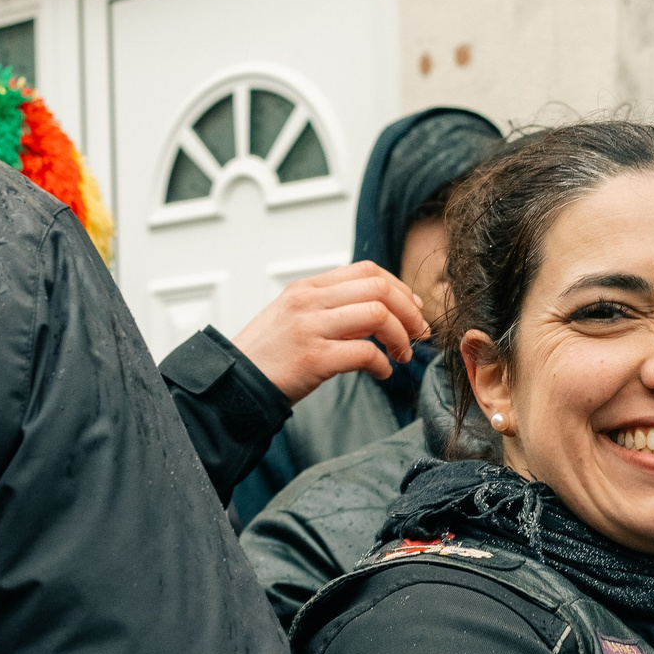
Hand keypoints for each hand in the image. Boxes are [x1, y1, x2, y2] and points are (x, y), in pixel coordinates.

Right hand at [231, 261, 430, 404]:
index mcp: (306, 287)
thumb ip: (330, 307)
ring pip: (377, 315)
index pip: (366, 270)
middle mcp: (309, 301)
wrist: (235, 383)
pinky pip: (365, 353)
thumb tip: (378, 311)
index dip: (399, 287)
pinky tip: (382, 373)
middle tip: (418, 333)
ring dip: (400, 336)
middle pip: (378, 288)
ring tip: (402, 355)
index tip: (412, 308)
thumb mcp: (294, 316)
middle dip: (408, 311)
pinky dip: (383, 364)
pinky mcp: (313, 358)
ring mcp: (310, 328)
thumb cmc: (268, 355)